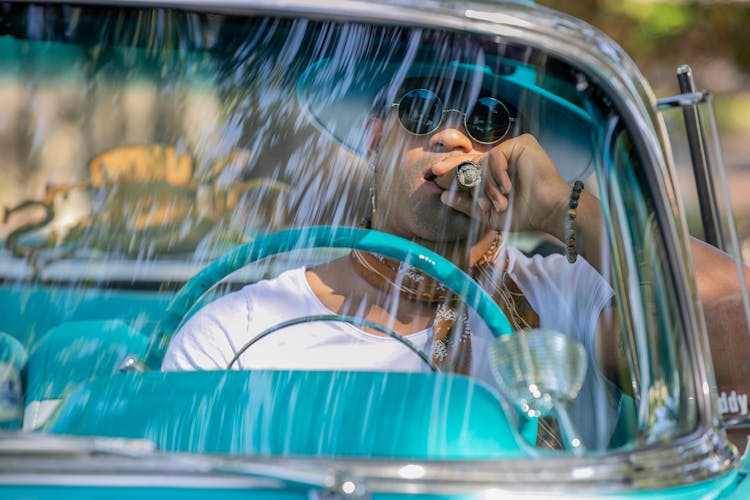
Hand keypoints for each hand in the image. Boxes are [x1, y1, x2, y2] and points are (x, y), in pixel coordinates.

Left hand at [439, 134, 569, 233]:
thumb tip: (442, 196)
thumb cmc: (523, 216)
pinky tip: (507, 189)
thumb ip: (466, 205)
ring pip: (484, 162)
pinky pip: (496, 155)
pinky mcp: (522, 143)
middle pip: (472, 160)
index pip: (470, 168)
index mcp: (495, 173)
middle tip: (436, 171)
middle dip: (455, 170)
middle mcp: (503, 159)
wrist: (548, 212)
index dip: (451, 169)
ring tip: (501, 201)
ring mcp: (512, 150)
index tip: (433, 174)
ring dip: (488, 185)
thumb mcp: (488, 214)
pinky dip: (498, 174)